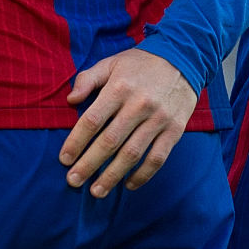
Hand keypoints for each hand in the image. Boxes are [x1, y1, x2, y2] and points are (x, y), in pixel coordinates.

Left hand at [60, 48, 198, 196]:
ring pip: (132, 154)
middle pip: (109, 141)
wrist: (183, 57)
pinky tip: (129, 184)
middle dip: (89, 164)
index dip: (76, 142)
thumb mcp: (111, 63)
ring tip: (96, 191)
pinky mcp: (175, 129)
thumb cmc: (140, 64)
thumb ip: (88, 79)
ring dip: (112, 176)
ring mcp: (159, 119)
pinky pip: (157, 158)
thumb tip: (70, 100)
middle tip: (73, 180)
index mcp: (119, 88)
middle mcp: (139, 104)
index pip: (92, 120)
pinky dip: (143, 175)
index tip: (64, 159)